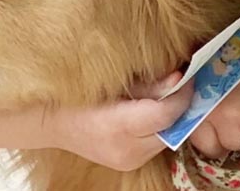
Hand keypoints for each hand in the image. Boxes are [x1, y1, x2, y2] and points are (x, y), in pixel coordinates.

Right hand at [47, 73, 193, 171]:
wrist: (53, 122)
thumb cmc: (78, 95)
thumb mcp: (112, 83)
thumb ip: (148, 84)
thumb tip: (179, 76)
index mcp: (118, 127)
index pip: (164, 115)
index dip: (181, 95)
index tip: (186, 75)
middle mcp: (126, 150)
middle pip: (170, 129)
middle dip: (179, 105)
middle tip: (180, 82)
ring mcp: (128, 161)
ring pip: (166, 138)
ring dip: (170, 117)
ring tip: (165, 95)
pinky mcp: (129, 164)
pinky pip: (155, 144)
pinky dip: (159, 127)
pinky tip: (151, 111)